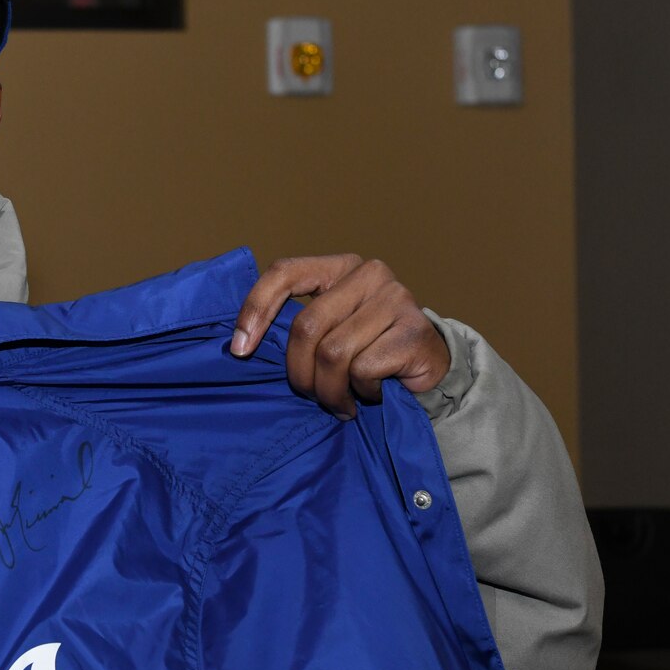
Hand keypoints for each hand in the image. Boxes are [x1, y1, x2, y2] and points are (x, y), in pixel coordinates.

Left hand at [232, 255, 450, 418]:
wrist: (429, 372)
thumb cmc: (369, 352)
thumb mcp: (330, 330)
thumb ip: (299, 326)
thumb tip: (241, 345)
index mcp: (340, 267)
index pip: (285, 273)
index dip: (255, 310)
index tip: (239, 350)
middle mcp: (369, 274)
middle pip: (306, 326)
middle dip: (300, 372)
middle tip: (310, 395)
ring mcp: (395, 299)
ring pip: (333, 354)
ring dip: (329, 390)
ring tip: (339, 402)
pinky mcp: (413, 331)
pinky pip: (363, 370)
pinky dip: (360, 392)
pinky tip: (370, 395)